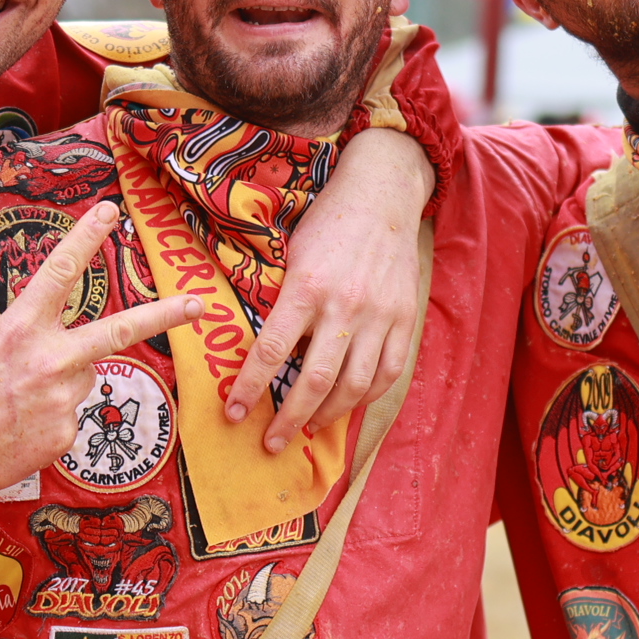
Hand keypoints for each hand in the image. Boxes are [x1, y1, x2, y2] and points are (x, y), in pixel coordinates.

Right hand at [0, 202, 200, 513]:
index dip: (87, 237)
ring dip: (61, 385)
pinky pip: (69, 419)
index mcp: (21, 328)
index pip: (60, 271)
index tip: (110, 212)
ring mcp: (62, 401)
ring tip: (17, 403)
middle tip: (200, 304)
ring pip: (83, 379)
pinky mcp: (65, 436)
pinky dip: (49, 422)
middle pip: (119, 331)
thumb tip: (51, 340)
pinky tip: (17, 430)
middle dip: (164, 315)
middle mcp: (50, 360)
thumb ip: (22, 335)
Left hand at [222, 128, 430, 454]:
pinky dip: (366, 397)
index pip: (272, 351)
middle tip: (270, 442)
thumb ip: (281, 302)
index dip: (250, 388)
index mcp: (306, 288)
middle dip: (288, 419)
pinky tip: (347, 406)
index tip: (233, 413)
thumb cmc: (327, 223)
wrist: (383, 195)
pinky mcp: (404, 319)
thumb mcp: (292, 255)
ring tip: (308, 430)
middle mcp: (344, 306)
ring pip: (354, 385)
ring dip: (328, 416)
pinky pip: (388, 373)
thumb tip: (261, 351)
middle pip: (315, 381)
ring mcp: (379, 316)